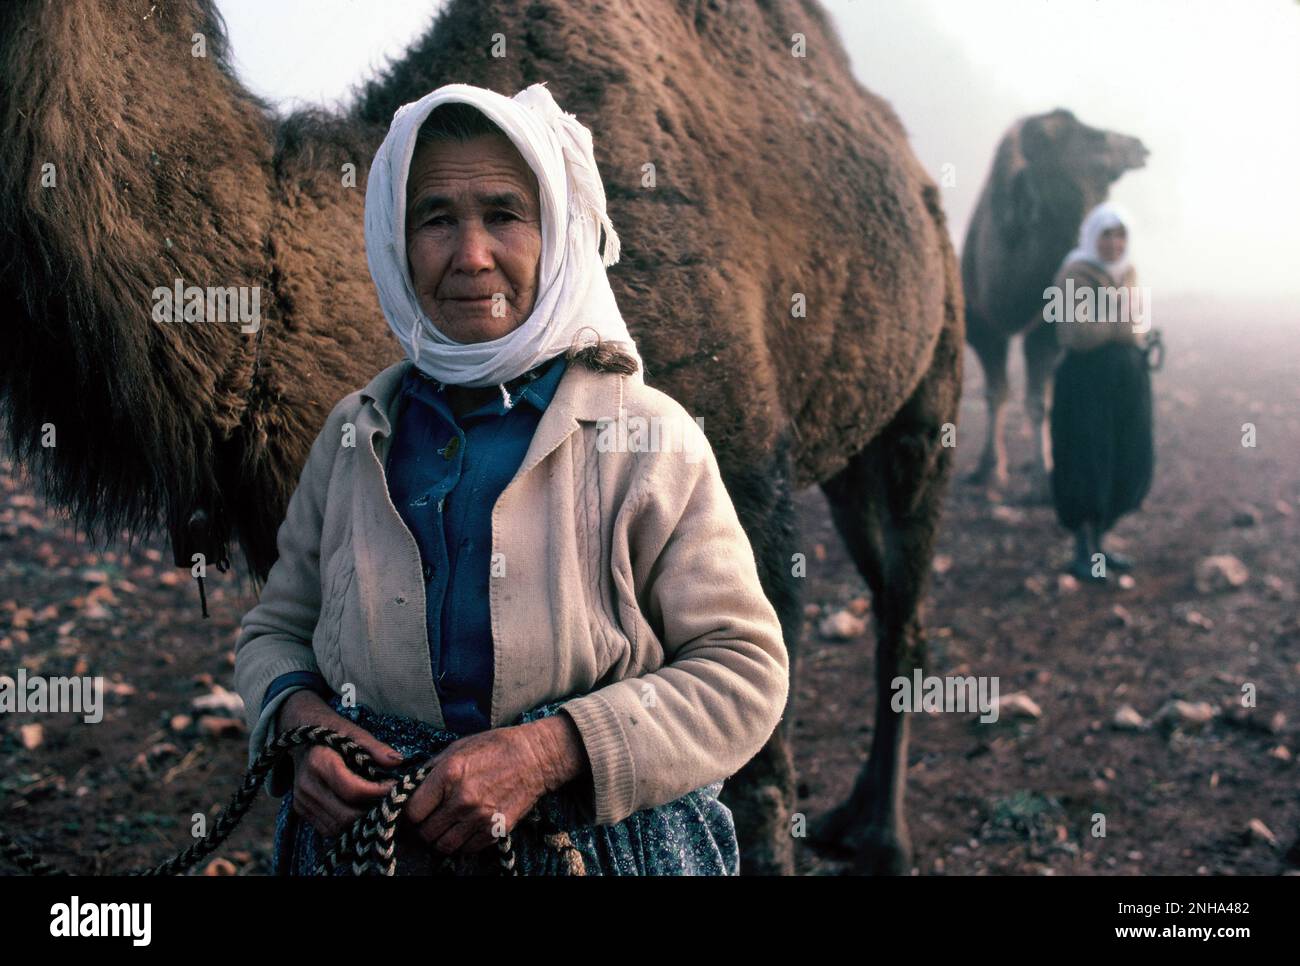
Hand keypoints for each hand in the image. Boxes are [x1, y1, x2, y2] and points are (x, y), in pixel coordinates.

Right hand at [278, 690, 404, 836]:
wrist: (300, 736)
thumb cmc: (331, 731)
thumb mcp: (354, 732)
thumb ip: (375, 747)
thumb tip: (398, 761)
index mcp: (319, 762)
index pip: (353, 790)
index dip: (378, 792)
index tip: (395, 786)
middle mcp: (306, 785)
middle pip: (345, 815)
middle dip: (372, 811)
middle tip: (389, 801)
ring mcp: (301, 801)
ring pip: (337, 827)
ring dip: (360, 822)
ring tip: (377, 806)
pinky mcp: (300, 810)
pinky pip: (327, 829)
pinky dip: (346, 825)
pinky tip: (360, 811)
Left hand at [404, 714, 587, 855]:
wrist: (536, 757)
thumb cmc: (496, 747)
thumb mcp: (459, 747)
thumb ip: (433, 768)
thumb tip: (412, 786)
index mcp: (449, 774)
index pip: (413, 811)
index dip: (411, 813)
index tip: (417, 810)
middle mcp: (462, 799)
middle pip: (426, 832)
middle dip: (425, 827)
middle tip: (432, 819)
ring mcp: (480, 817)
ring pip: (444, 846)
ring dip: (441, 839)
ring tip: (447, 826)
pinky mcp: (496, 830)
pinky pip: (468, 849)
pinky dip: (463, 843)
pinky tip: (466, 828)